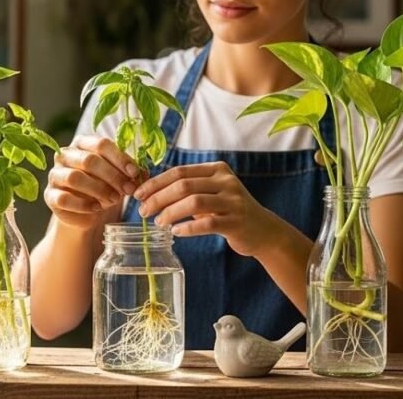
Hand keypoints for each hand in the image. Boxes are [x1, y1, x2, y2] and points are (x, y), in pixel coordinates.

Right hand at [43, 136, 139, 229]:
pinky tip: (96, 209)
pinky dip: (83, 205)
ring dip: (99, 190)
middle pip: (89, 160)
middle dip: (112, 176)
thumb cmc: (103, 187)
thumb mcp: (118, 177)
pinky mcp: (50, 195)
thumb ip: (129, 172)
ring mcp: (55, 174)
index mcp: (83, 143)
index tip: (135, 173)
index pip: (101, 144)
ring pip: (74, 178)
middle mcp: (65, 155)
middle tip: (128, 190)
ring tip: (114, 200)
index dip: (120, 158)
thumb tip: (144, 173)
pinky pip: (64, 198)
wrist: (85, 211)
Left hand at [133, 162, 278, 256]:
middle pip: (184, 185)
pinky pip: (207, 223)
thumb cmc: (229, 211)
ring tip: (159, 223)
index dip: (156, 183)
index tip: (139, 194)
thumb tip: (150, 191)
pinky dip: (188, 228)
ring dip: (171, 213)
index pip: (180, 172)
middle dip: (159, 198)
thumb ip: (189, 188)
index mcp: (217, 170)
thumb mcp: (213, 193)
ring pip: (194, 202)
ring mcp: (233, 201)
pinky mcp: (236, 221)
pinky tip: (176, 232)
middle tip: (144, 212)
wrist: (264, 230)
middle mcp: (226, 181)